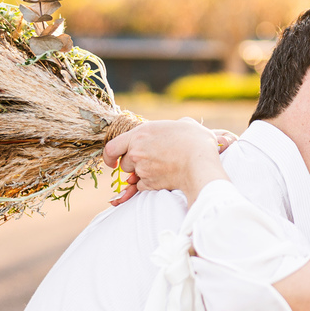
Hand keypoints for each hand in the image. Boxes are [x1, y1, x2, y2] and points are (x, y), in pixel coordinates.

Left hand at [104, 118, 230, 205]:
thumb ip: (173, 126)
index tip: (112, 162)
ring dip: (142, 174)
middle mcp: (136, 151)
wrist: (200, 164)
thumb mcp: (185, 124)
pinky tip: (164, 179)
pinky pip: (142, 186)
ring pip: (134, 175)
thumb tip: (178, 127)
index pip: (112, 147)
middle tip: (152, 161)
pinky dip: (150, 184)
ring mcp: (141, 168)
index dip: (109, 157)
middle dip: (133, 165)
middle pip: (124, 163)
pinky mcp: (149, 183)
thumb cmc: (196, 142)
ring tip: (162, 168)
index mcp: (140, 133)